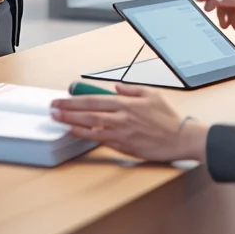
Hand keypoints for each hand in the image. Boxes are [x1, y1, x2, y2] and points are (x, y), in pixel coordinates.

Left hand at [49, 84, 208, 162]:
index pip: (93, 100)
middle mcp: (120, 117)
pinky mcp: (124, 146)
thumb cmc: (168, 118)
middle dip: (67, 111)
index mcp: (126, 103)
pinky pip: (101, 140)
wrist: (181, 138)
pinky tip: (76, 133)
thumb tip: (116, 87)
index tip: (62, 99)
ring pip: (91, 128)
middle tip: (53, 110)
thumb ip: (131, 89)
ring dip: (72, 124)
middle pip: (88, 113)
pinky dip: (86, 136)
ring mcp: (121, 133)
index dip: (74, 100)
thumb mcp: (152, 94)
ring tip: (59, 121)